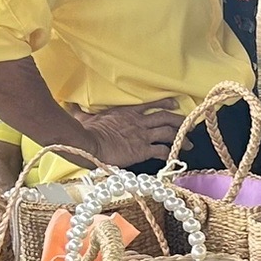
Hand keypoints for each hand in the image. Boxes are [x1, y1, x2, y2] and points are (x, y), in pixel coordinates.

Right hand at [71, 101, 185, 167]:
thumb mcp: (83, 116)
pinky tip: (176, 157)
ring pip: (168, 133)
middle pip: (166, 117)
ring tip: (191, 144)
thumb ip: (80, 110)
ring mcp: (142, 136)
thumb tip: (68, 103)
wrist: (90, 144)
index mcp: (128, 112)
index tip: (175, 103)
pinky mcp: (142, 150)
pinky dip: (170, 153)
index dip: (165, 103)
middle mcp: (139, 122)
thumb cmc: (86, 131)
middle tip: (190, 125)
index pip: (152, 104)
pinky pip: (161, 150)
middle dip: (179, 121)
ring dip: (182, 138)